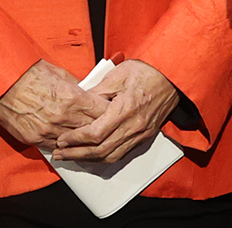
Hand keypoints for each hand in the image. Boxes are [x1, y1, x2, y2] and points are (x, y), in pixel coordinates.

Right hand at [0, 60, 108, 150]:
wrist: (3, 83)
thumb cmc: (30, 74)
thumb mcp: (60, 74)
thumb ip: (77, 87)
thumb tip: (89, 94)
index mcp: (73, 98)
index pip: (102, 112)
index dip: (109, 112)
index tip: (113, 112)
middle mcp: (63, 117)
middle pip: (91, 129)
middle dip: (99, 128)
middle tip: (106, 128)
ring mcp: (49, 130)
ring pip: (74, 142)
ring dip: (81, 140)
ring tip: (88, 138)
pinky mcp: (35, 139)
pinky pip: (56, 147)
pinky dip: (63, 145)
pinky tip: (68, 142)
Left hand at [52, 60, 180, 165]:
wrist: (172, 76)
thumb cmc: (146, 71)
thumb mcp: (117, 75)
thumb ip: (96, 92)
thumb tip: (77, 103)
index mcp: (125, 109)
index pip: (95, 133)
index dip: (75, 139)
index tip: (62, 140)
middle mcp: (134, 126)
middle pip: (100, 150)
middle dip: (76, 154)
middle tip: (60, 154)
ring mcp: (141, 134)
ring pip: (111, 156)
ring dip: (89, 159)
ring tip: (72, 157)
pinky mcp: (145, 136)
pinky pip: (122, 154)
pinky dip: (104, 157)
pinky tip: (93, 154)